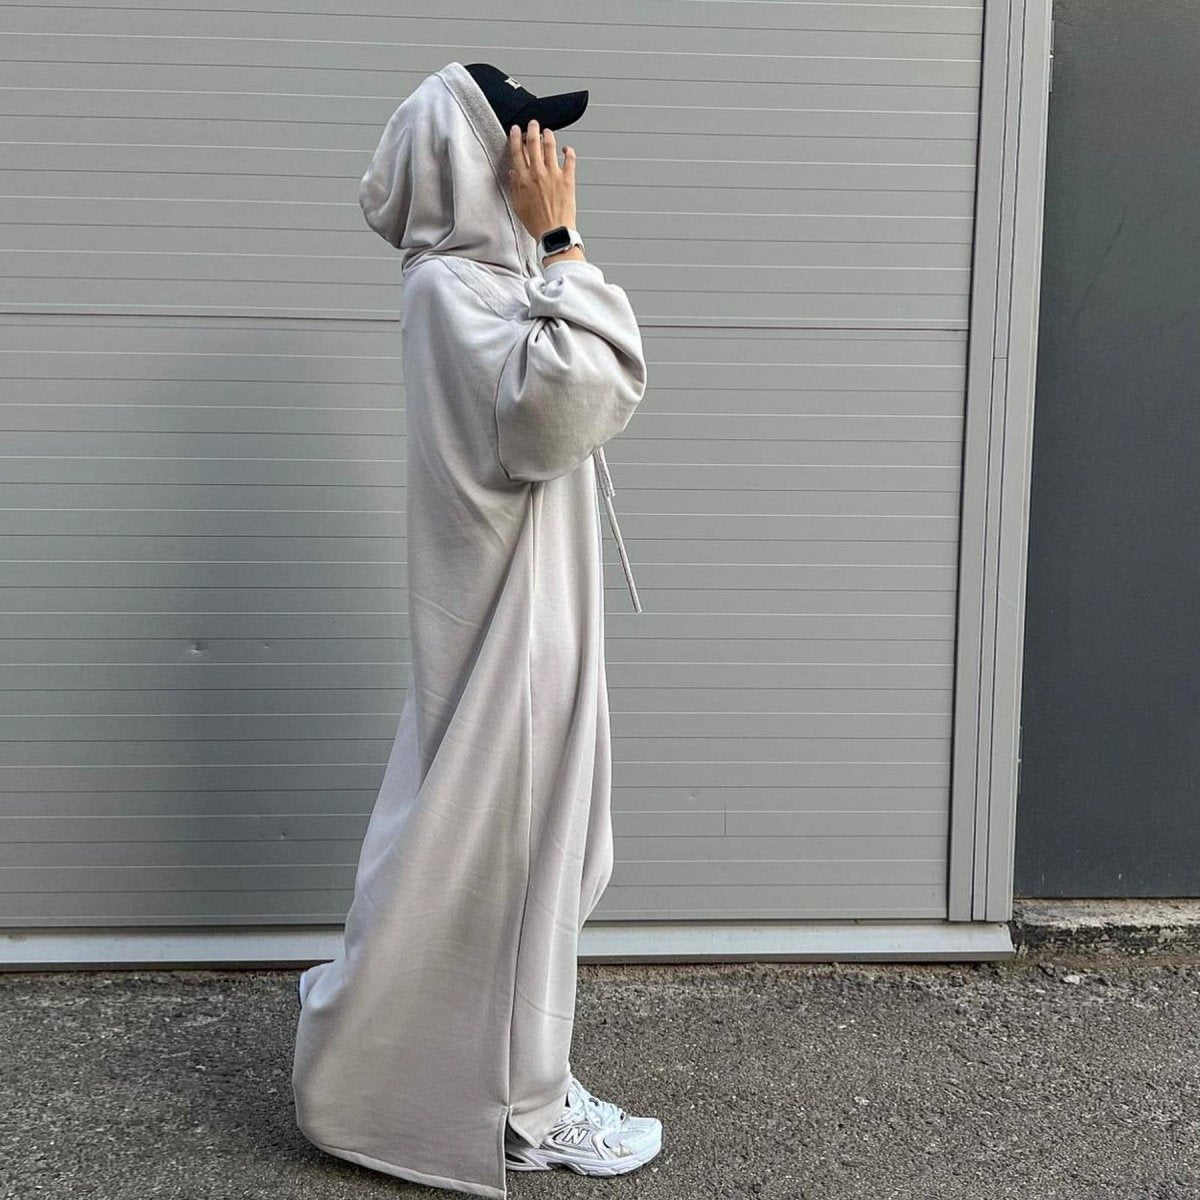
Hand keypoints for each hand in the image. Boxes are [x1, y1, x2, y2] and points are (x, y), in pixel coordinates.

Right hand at [506, 119, 576, 243]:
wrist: (554, 233)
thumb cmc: (536, 223)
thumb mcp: (518, 205)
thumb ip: (514, 186)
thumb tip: (513, 172)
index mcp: (523, 180)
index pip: (517, 152)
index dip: (516, 137)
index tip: (516, 130)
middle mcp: (538, 174)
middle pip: (534, 143)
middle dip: (532, 130)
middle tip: (533, 124)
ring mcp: (553, 175)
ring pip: (550, 146)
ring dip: (548, 135)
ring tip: (547, 132)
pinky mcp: (567, 179)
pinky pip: (570, 159)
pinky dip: (568, 151)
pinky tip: (566, 149)